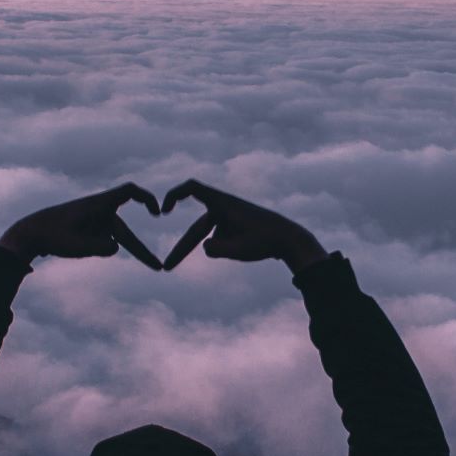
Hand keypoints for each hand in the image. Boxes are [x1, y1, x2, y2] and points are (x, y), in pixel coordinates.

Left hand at [0, 184, 163, 268]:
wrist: (29, 233)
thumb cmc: (51, 236)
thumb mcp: (75, 247)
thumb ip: (99, 248)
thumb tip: (116, 248)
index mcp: (97, 204)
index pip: (129, 192)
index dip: (147, 198)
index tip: (158, 212)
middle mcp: (99, 211)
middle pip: (125, 232)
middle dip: (141, 252)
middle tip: (158, 268)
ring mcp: (95, 220)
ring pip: (111, 240)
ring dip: (99, 249)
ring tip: (74, 244)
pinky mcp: (90, 229)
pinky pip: (102, 243)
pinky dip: (94, 249)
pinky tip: (74, 245)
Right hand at [158, 179, 327, 273]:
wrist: (292, 239)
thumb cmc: (267, 242)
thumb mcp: (239, 251)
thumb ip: (216, 249)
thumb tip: (206, 247)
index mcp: (224, 204)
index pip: (193, 188)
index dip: (174, 195)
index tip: (164, 210)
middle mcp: (225, 208)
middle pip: (197, 229)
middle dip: (182, 249)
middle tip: (167, 267)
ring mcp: (230, 218)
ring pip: (211, 237)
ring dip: (217, 251)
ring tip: (241, 251)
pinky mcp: (236, 227)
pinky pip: (221, 239)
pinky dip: (225, 249)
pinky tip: (245, 249)